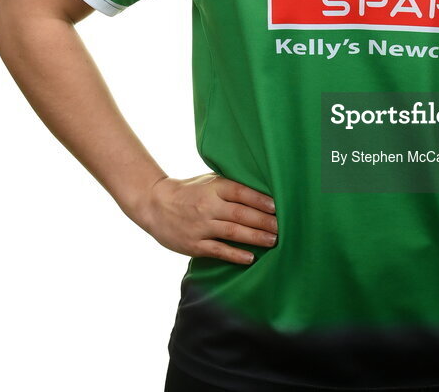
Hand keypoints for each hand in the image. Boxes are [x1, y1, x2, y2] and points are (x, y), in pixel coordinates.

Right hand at [135, 173, 277, 264]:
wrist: (155, 204)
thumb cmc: (190, 191)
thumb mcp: (209, 181)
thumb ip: (231, 186)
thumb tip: (262, 192)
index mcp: (214, 187)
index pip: (242, 192)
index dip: (261, 200)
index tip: (278, 206)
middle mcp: (209, 205)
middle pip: (241, 214)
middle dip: (265, 221)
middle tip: (283, 227)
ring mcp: (201, 225)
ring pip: (233, 232)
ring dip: (256, 237)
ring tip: (273, 240)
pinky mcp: (194, 244)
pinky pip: (218, 250)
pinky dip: (235, 255)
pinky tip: (250, 258)